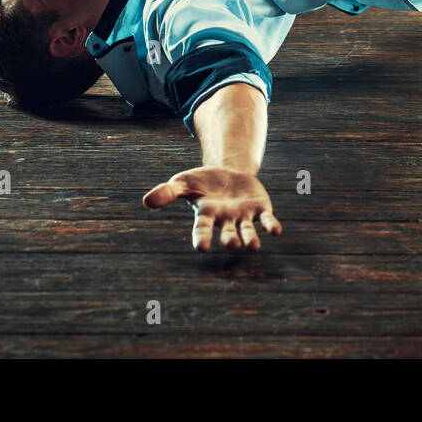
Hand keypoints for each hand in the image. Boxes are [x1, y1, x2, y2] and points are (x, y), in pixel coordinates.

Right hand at [143, 166, 282, 251]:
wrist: (227, 173)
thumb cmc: (202, 182)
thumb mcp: (183, 182)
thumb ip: (167, 192)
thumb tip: (145, 201)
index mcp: (206, 215)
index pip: (203, 229)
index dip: (202, 238)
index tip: (201, 248)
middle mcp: (226, 220)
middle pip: (228, 233)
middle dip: (230, 239)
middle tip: (231, 243)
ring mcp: (243, 216)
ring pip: (248, 231)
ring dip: (251, 239)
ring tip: (253, 246)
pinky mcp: (260, 209)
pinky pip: (267, 220)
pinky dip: (271, 226)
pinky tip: (276, 231)